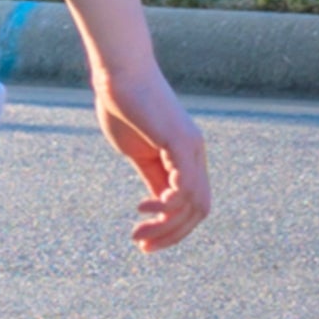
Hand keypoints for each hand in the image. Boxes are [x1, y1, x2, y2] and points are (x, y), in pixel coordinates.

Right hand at [92, 56, 209, 251]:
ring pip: (194, 204)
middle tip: (141, 246)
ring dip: (166, 226)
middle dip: (172, 235)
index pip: (192, 204)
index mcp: (186, 156)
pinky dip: (168, 205)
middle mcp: (196, 153)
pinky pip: (185, 186)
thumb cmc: (123, 104)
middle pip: (198, 211)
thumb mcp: (137, 151)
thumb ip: (151, 175)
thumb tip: (157, 203)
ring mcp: (191, 148)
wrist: (119, 72)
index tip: (143, 240)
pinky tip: (144, 208)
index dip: (172, 228)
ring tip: (137, 234)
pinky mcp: (179, 142)